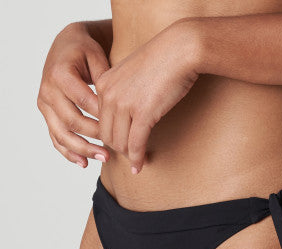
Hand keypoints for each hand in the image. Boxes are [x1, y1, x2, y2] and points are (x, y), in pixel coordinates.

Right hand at [37, 22, 110, 167]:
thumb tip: (117, 110)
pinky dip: (69, 152)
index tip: (122, 129)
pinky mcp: (46, 114)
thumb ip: (105, 82)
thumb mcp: (97, 57)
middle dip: (94, 137)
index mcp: (60, 74)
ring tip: (104, 158)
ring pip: (61, 134)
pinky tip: (84, 163)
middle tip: (114, 150)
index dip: (102, 117)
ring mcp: (45, 104)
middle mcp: (47, 90)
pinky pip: (55, 137)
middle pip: (71, 121)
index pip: (84, 102)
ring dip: (83, 149)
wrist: (65, 46)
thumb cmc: (85, 51)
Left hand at [95, 20, 200, 173]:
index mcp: (104, 83)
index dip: (111, 137)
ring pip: (120, 142)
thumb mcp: (134, 74)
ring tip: (138, 162)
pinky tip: (140, 165)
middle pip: (107, 134)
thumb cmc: (164, 60)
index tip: (122, 145)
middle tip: (131, 157)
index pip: (101, 120)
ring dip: (129, 156)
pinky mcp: (142, 113)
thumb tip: (129, 113)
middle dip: (119, 150)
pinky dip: (137, 158)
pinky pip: (135, 143)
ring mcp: (124, 104)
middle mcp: (109, 94)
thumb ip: (125, 91)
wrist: (180, 49)